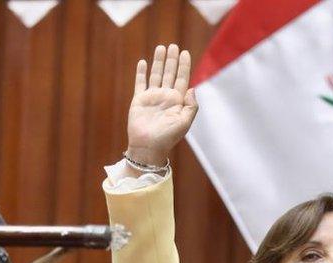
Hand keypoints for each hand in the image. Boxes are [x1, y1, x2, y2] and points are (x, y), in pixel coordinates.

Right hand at [126, 44, 197, 165]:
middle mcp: (165, 97)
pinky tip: (143, 62)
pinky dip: (141, 72)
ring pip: (156, 75)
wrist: (148, 147)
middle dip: (172, 60)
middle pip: (170, 73)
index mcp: (178, 101)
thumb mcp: (184, 122)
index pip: (182, 79)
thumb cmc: (168, 137)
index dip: (184, 66)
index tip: (185, 53)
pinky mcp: (139, 100)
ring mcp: (152, 97)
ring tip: (161, 48)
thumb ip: (191, 106)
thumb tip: (192, 88)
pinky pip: (140, 83)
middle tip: (173, 45)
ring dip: (159, 62)